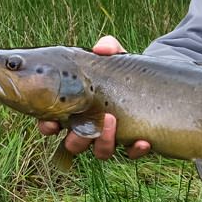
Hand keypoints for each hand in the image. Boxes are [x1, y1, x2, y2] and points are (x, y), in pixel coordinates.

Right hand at [36, 35, 151, 160]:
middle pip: (74, 144)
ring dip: (103, 142)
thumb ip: (107, 48)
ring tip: (113, 122)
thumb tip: (102, 49)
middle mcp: (91, 128)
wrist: (153, 81)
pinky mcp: (134, 143)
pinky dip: (136, 150)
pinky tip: (144, 141)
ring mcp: (112, 138)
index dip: (48, 127)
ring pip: (100, 152)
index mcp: (77, 109)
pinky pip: (132, 153)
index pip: (53, 123)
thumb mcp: (115, 56)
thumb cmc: (123, 70)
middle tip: (87, 124)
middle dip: (77, 139)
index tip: (51, 124)